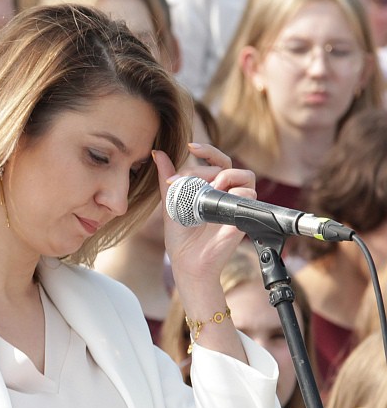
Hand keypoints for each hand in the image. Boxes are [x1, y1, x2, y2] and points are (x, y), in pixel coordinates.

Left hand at [154, 144, 255, 287]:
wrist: (186, 261)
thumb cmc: (180, 235)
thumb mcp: (170, 202)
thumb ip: (166, 178)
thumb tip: (157, 153)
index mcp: (210, 188)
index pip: (216, 160)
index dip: (206, 150)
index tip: (190, 146)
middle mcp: (225, 194)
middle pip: (228, 164)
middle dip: (208, 166)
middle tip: (190, 181)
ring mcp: (235, 204)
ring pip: (245, 175)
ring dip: (225, 176)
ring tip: (208, 188)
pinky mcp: (243, 216)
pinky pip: (249, 193)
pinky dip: (236, 192)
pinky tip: (217, 200)